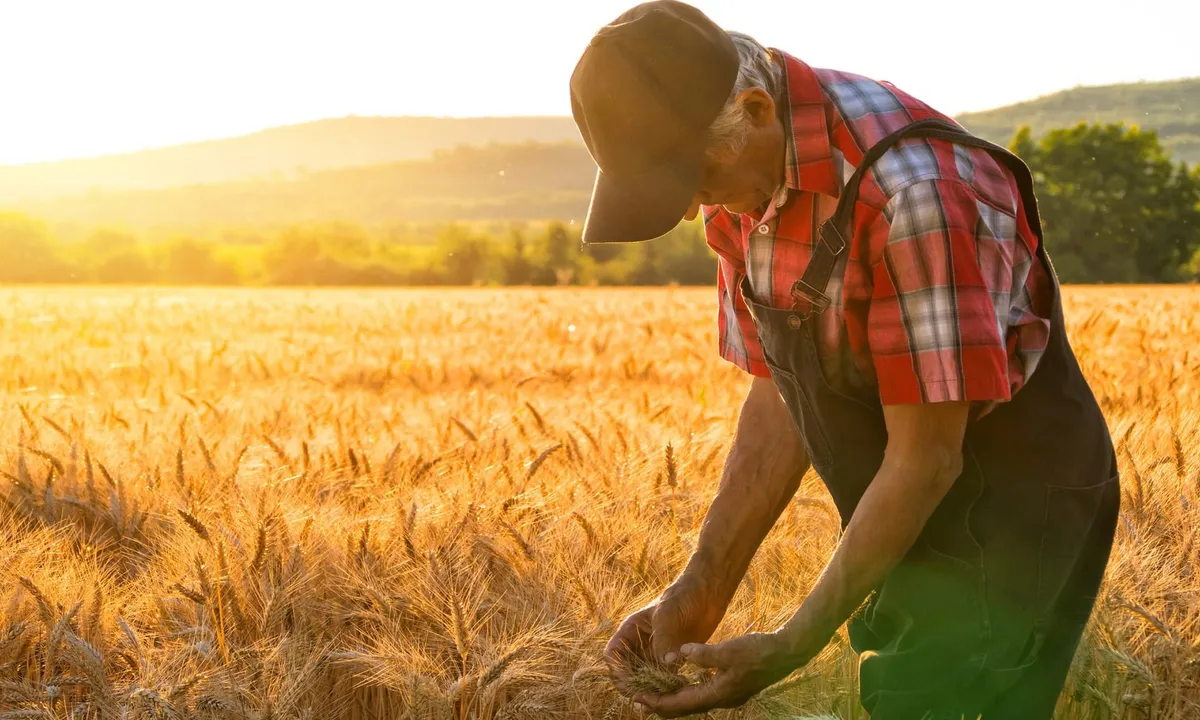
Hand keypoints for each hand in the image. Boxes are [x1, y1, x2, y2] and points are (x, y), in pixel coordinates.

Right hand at [603, 574, 727, 695]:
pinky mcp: (672, 659)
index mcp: (630, 631)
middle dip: (633, 684)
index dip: (616, 670)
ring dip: (651, 688)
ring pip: (644, 678)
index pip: (612, 655)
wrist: (706, 595)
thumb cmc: (682, 597)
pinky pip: (664, 678)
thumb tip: (665, 664)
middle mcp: (639, 644)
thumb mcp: (668, 615)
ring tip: (664, 692)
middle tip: (648, 694)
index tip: (629, 681)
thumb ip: (663, 639)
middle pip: (626, 672)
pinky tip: (678, 686)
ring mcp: (655, 653)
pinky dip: (667, 686)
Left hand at [634, 631, 812, 717]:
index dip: (658, 702)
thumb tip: (680, 654)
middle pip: (685, 708)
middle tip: (640, 700)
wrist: (786, 653)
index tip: (639, 699)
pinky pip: (704, 693)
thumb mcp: (729, 650)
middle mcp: (722, 699)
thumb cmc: (760, 651)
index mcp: (718, 693)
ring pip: (694, 701)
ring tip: (656, 692)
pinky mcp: (732, 687)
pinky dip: (689, 689)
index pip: (681, 704)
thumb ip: (703, 654)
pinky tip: (683, 681)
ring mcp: (728, 694)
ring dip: (675, 698)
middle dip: (662, 704)